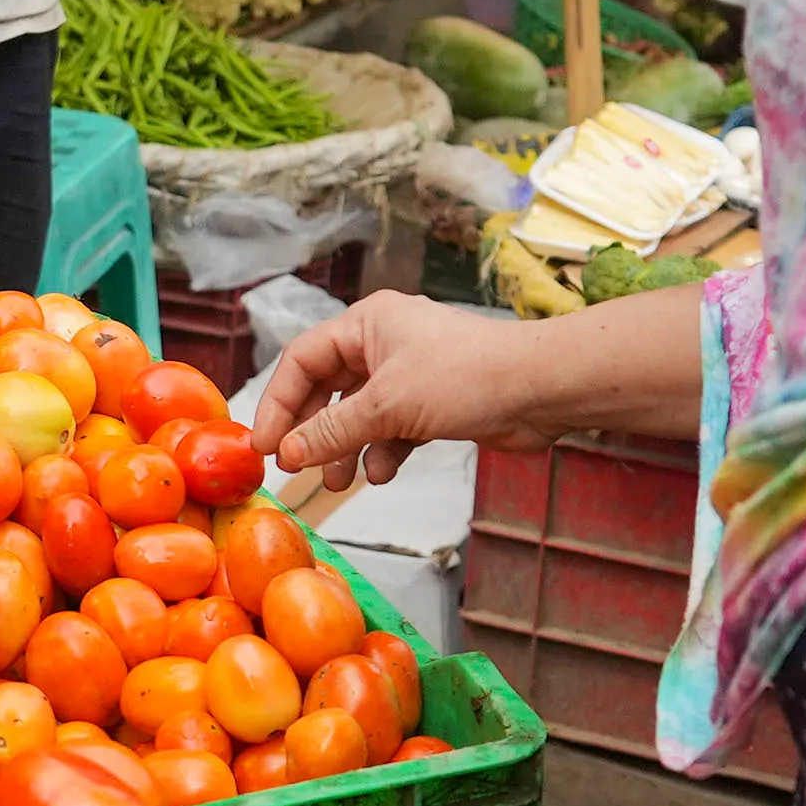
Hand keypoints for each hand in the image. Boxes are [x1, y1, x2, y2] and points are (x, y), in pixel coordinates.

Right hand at [245, 292, 559, 488]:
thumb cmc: (467, 377)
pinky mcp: (432, 404)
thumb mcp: (387, 406)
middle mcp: (384, 343)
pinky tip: (382, 472)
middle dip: (313, 431)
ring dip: (345, 448)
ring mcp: (409, 374)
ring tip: (338, 482)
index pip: (302, 359)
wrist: (540, 390)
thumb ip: (332, 430)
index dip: (279, 402)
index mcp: (368, 323)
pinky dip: (381, 452)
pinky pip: (390, 429)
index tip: (265, 443)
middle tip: (295, 467)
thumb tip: (288, 452)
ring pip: (359, 414)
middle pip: (327, 388)